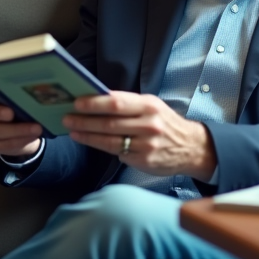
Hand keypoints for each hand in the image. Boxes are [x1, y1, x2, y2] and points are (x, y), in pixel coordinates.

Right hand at [0, 85, 42, 158]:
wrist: (20, 128)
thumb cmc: (15, 104)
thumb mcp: (13, 96)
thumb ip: (13, 91)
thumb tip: (28, 86)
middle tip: (10, 113)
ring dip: (16, 130)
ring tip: (35, 127)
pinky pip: (6, 143)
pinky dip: (21, 139)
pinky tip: (33, 136)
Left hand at [62, 91, 216, 179]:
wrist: (191, 148)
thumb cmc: (165, 123)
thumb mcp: (152, 106)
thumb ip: (128, 103)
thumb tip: (96, 99)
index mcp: (149, 105)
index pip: (117, 102)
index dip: (94, 103)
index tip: (76, 102)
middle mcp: (149, 124)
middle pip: (110, 122)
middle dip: (85, 120)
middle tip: (67, 118)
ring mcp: (146, 144)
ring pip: (110, 140)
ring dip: (87, 135)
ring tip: (72, 131)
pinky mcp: (144, 160)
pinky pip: (117, 152)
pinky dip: (100, 146)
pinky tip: (88, 141)